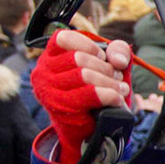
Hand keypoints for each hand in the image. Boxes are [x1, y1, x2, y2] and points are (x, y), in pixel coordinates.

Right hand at [32, 31, 130, 163]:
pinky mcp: (58, 106)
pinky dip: (109, 94)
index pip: (63, 38)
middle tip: (117, 77)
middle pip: (79, 58)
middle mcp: (43, 70)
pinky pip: (88, 94)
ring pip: (84, 75)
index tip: (102, 57)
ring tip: (121, 88)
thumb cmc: (96, 89)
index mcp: (51, 56)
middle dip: (105, 67)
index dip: (88, 45)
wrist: (88, 125)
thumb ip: (117, 51)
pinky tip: (117, 98)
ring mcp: (47, 89)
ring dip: (110, 81)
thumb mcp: (108, 64)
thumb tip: (118, 59)